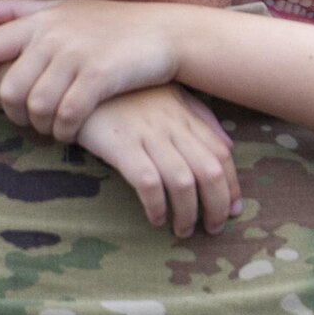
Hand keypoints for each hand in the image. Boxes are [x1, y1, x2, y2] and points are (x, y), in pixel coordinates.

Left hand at [0, 0, 183, 141]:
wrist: (165, 32)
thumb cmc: (112, 23)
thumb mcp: (64, 7)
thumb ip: (18, 9)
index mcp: (41, 20)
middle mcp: (54, 35)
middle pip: (11, 88)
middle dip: (15, 113)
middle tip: (28, 122)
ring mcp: (76, 55)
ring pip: (37, 106)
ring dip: (41, 126)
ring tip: (52, 129)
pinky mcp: (99, 76)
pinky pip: (67, 115)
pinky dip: (64, 130)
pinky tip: (70, 133)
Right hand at [75, 86, 240, 235]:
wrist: (80, 83)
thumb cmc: (124, 94)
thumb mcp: (166, 96)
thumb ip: (198, 118)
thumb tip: (228, 147)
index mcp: (184, 115)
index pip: (221, 153)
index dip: (232, 185)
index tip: (233, 209)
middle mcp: (171, 124)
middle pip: (209, 170)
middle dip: (218, 205)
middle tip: (213, 228)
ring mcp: (147, 134)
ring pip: (183, 181)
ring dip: (188, 213)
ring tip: (183, 231)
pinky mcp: (121, 145)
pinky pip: (148, 181)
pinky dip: (157, 204)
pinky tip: (156, 218)